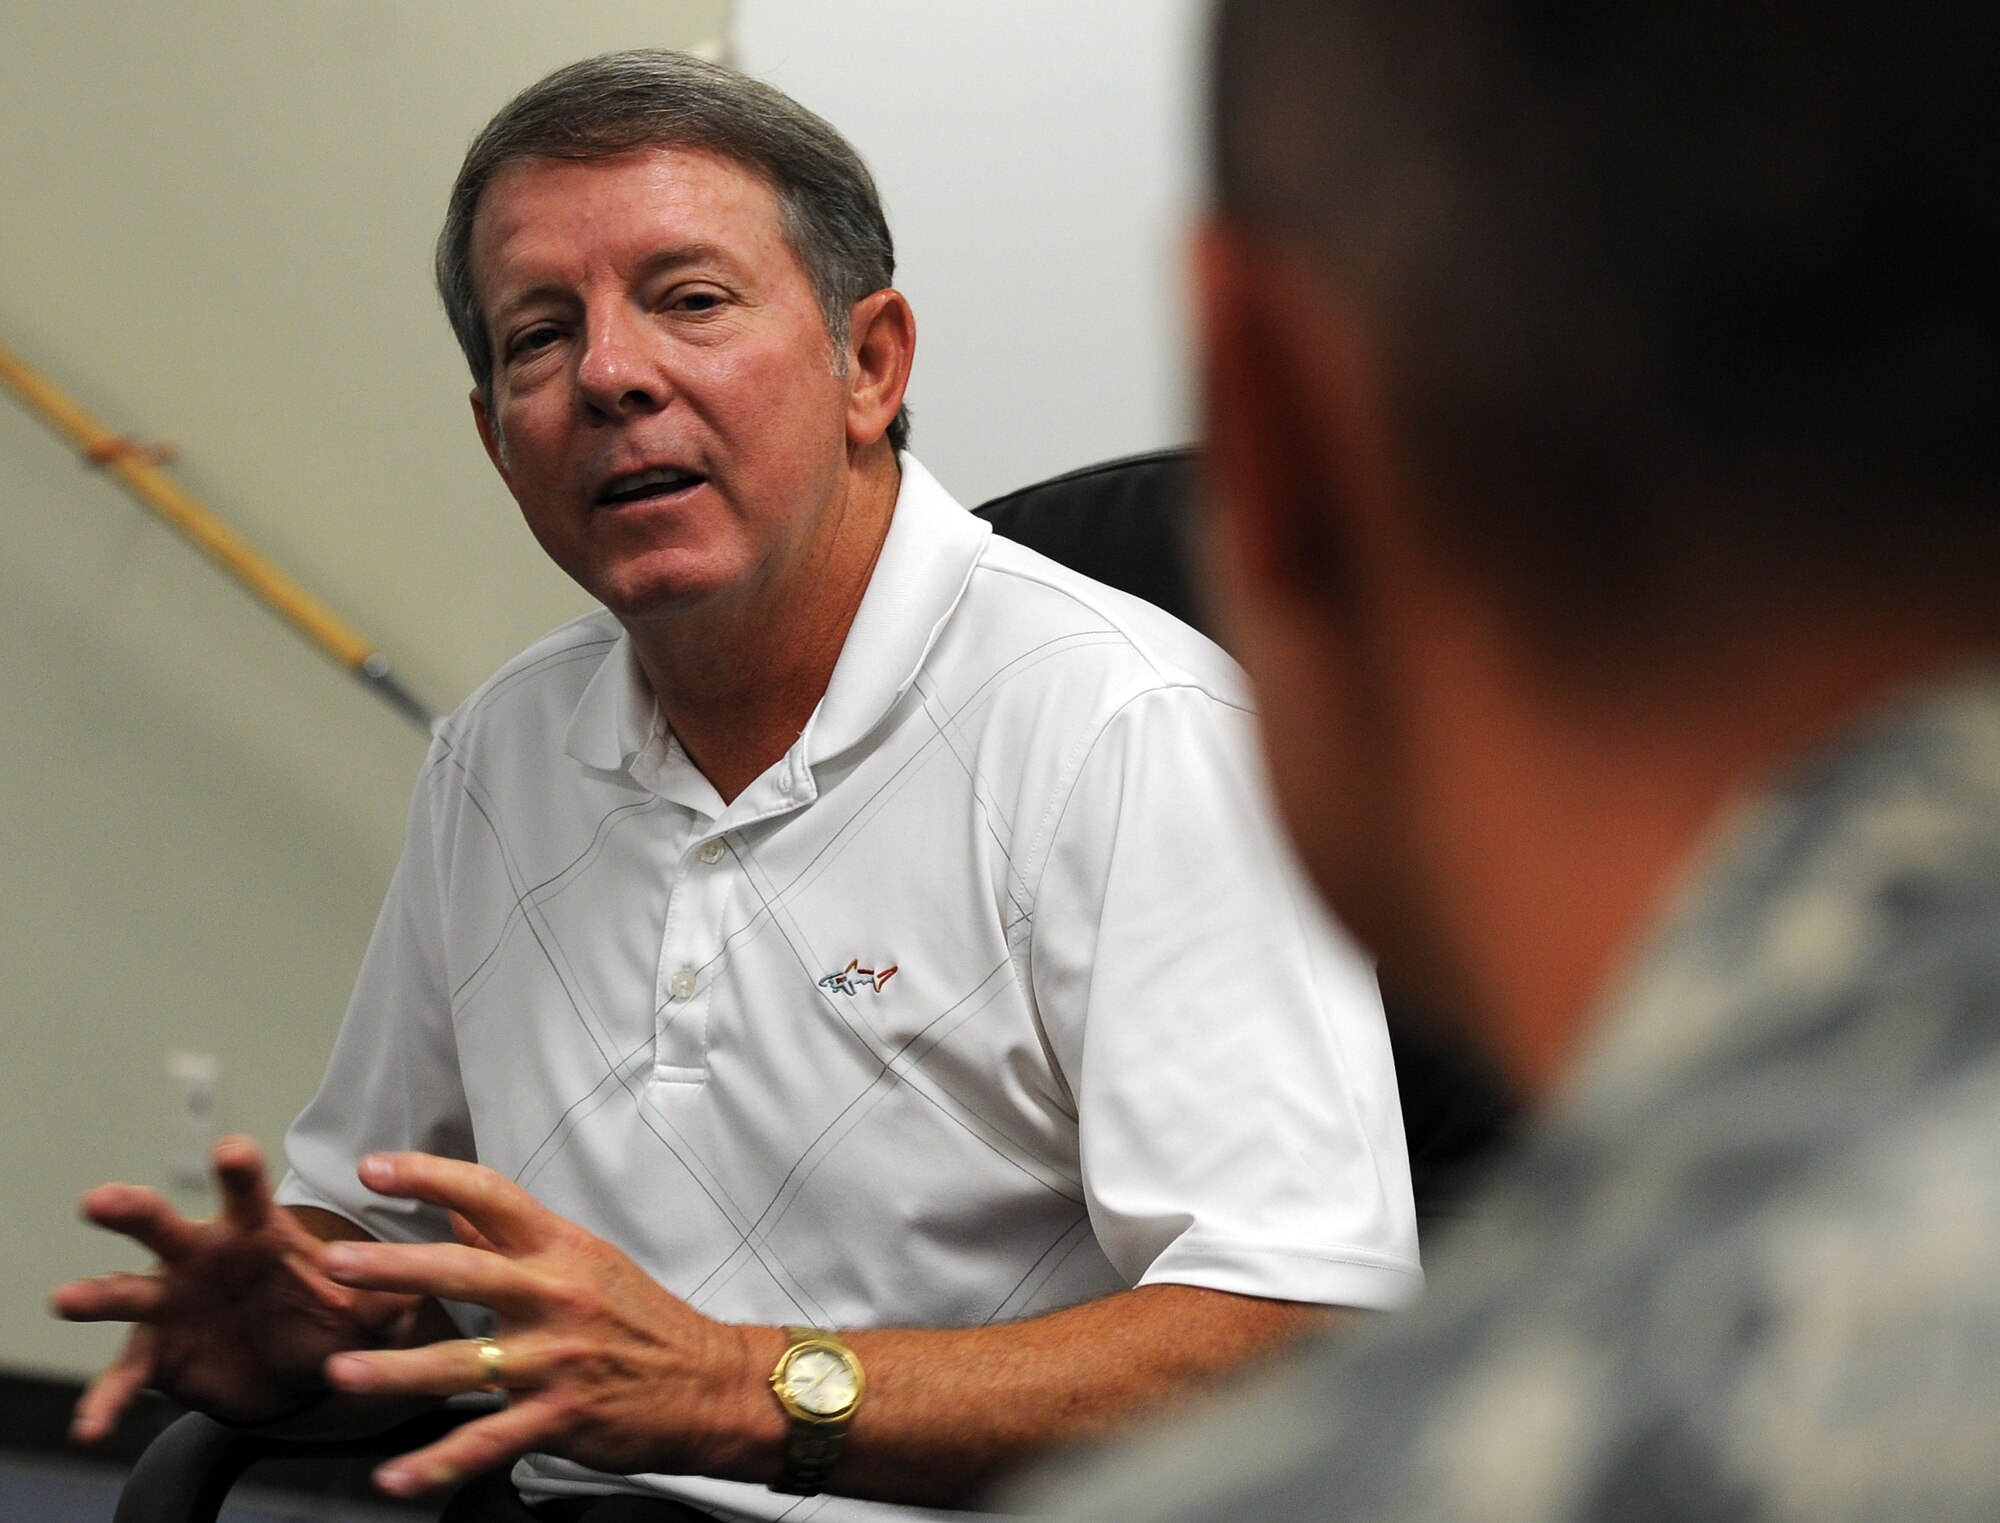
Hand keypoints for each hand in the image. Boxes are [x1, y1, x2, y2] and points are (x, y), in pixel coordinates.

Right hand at [51, 1136, 423, 1437]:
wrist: (294, 1369)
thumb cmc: (325, 1316)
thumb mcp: (365, 1312)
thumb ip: (386, 1301)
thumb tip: (412, 1292)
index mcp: (258, 1233)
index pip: (248, 1193)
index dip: (239, 1170)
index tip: (230, 1150)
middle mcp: (203, 1257)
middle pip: (165, 1226)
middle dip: (134, 1211)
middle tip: (101, 1201)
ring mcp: (172, 1305)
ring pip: (127, 1292)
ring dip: (96, 1295)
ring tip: (65, 1299)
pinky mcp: (156, 1355)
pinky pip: (125, 1377)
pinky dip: (106, 1399)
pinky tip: (90, 1425)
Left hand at [319, 1151, 774, 1498]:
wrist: (711, 1384)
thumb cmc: (646, 1321)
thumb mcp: (588, 1263)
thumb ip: (515, 1239)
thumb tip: (457, 1209)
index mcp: (562, 1250)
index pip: (490, 1196)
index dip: (430, 1176)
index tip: (375, 1168)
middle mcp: (556, 1295)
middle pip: (465, 1271)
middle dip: (393, 1267)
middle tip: (334, 1263)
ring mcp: (557, 1359)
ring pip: (464, 1363)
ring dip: (397, 1370)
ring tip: (341, 1374)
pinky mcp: (559, 1416)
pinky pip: (488, 1441)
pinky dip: (439, 1462)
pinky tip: (396, 1478)